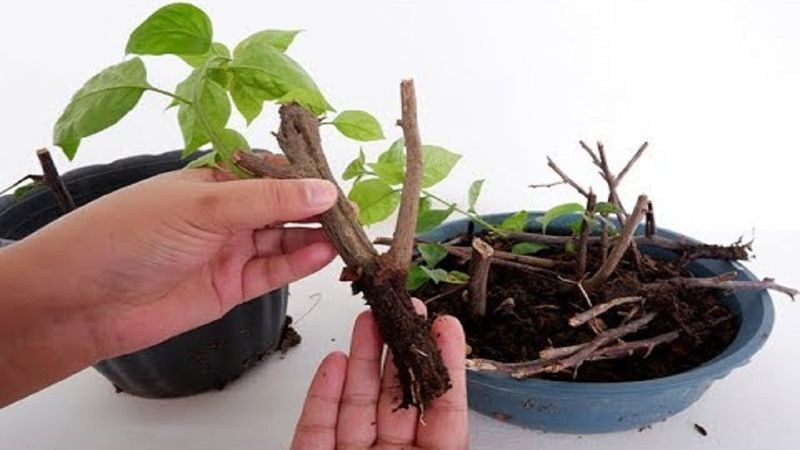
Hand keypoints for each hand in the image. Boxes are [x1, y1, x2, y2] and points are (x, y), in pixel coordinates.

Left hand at [0, 164, 338, 403]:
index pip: (272, 174)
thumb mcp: (204, 206)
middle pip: (283, 209)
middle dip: (319, 210)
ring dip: (315, 237)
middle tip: (355, 213)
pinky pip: (273, 271)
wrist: (85, 301)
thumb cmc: (131, 235)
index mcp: (214, 182)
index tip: (341, 183)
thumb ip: (268, 200)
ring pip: (283, 241)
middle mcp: (225, 215)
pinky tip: (325, 254)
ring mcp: (229, 251)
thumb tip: (325, 189)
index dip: (308, 179)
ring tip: (350, 235)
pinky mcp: (230, 288)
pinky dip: (299, 263)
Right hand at [291, 300, 468, 449]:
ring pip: (355, 404)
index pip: (441, 410)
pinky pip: (316, 427)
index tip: (444, 326)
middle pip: (394, 397)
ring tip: (366, 319)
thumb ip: (443, 433)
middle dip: (396, 349)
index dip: (443, 366)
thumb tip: (448, 389)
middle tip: (400, 310)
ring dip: (361, 358)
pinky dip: (322, 394)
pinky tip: (333, 363)